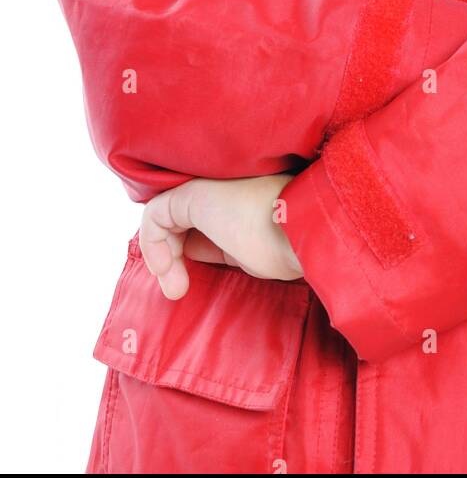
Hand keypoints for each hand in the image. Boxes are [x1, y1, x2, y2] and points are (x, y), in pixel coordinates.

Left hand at [139, 173, 303, 299]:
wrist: (303, 231)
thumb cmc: (288, 245)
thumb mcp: (250, 253)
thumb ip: (221, 246)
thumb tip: (191, 250)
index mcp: (237, 200)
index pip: (199, 222)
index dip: (188, 250)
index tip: (189, 283)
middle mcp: (219, 189)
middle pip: (179, 221)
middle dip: (172, 258)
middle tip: (177, 290)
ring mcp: (206, 186)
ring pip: (166, 218)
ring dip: (162, 258)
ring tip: (175, 287)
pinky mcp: (192, 193)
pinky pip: (155, 215)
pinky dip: (152, 244)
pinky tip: (166, 268)